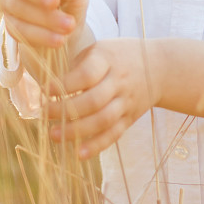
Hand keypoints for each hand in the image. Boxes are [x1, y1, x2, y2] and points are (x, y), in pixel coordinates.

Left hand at [47, 38, 160, 158]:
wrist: (159, 67)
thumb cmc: (120, 55)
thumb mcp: (100, 49)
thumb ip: (77, 65)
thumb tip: (48, 88)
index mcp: (108, 59)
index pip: (85, 75)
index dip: (63, 85)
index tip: (44, 90)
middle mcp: (119, 81)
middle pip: (93, 100)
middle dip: (65, 110)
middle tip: (44, 114)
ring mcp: (126, 101)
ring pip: (102, 120)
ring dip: (76, 131)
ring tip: (54, 136)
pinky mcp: (130, 118)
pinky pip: (113, 135)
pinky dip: (96, 146)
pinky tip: (78, 154)